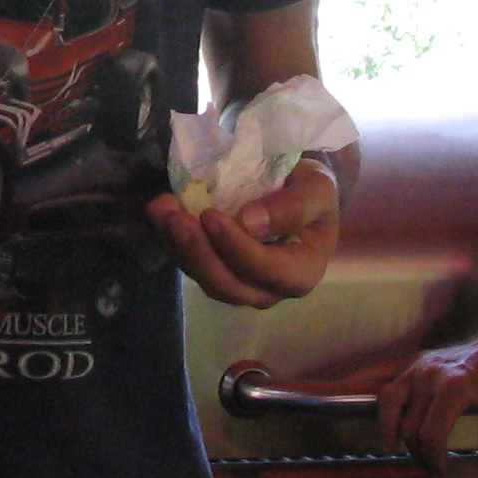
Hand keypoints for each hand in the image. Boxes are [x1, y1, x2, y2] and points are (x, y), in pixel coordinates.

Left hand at [144, 159, 337, 306]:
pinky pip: (191, 263)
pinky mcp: (214, 271)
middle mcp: (268, 288)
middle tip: (176, 218)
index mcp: (302, 272)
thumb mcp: (317, 189)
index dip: (236, 247)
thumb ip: (293, 207)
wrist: (296, 194)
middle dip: (198, 252)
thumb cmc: (311, 193)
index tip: (211, 216)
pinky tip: (161, 212)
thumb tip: (250, 223)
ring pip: (204, 277)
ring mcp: (238, 284)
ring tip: (162, 210)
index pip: (267, 269)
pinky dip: (172, 239)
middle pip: (228, 284)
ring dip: (179, 246)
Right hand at [370, 322, 477, 472]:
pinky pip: (383, 380)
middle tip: (427, 464)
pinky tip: (364, 405)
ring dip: (390, 429)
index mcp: (456, 388)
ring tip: (396, 445)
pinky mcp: (414, 363)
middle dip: (416, 450)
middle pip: (410, 425)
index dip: (433, 457)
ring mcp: (419, 367)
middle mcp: (431, 376)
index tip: (441, 470)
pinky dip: (369, 393)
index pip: (431, 433)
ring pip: (389, 404)